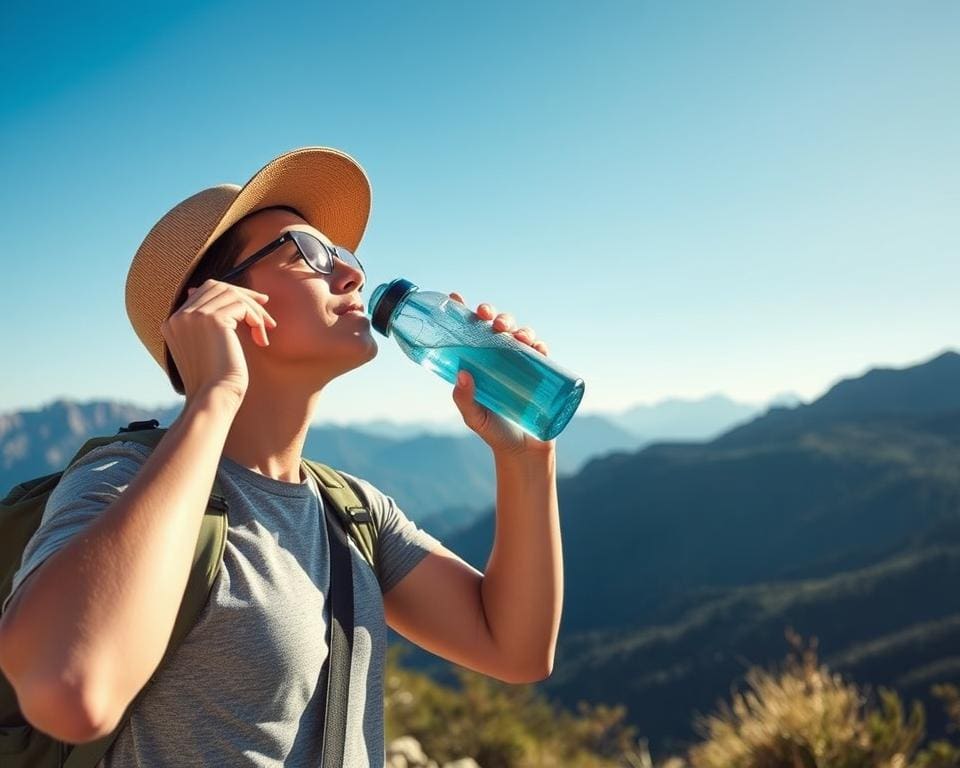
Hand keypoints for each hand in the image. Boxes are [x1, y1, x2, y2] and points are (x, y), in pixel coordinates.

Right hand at [161, 279, 276, 404]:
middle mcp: (179, 316)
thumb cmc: (216, 382)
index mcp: (173, 323)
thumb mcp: (210, 350)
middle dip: (244, 295)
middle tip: (265, 305)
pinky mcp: (211, 319)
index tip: (254, 303)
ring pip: (232, 294)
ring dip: (254, 309)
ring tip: (266, 328)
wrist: (214, 398)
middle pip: (217, 287)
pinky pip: (241, 305)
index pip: (203, 292)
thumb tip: (236, 306)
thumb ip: (212, 326)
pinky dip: (255, 318)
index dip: (231, 293)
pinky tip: (261, 338)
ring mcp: (192, 316)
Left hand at [448, 292, 554, 456]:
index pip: (470, 333)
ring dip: (516, 326)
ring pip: (519, 334)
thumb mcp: (474, 417)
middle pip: (495, 327)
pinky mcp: (541, 373)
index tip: (455, 298)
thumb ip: (465, 399)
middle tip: (488, 318)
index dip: (463, 312)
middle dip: (492, 315)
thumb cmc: (495, 432)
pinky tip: (536, 346)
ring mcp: (521, 364)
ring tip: (512, 334)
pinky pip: (542, 352)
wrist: (524, 452)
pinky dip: (539, 345)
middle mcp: (499, 358)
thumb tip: (462, 374)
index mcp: (479, 363)